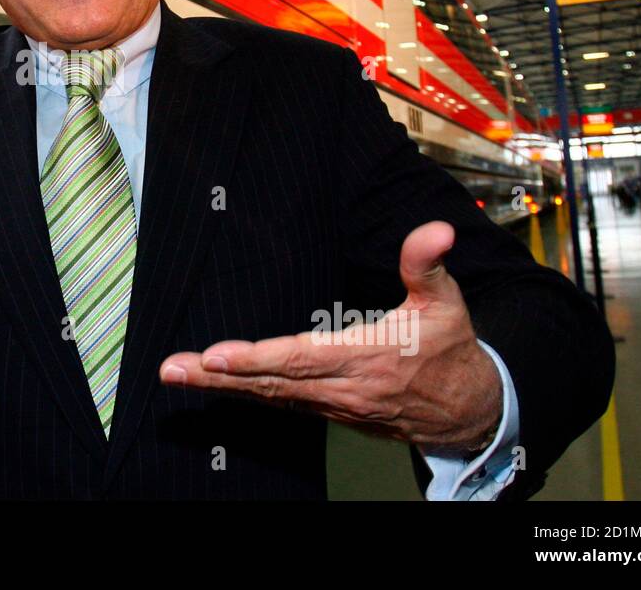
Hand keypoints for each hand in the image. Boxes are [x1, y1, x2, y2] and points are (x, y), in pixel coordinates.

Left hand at [159, 221, 502, 450]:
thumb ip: (427, 264)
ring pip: (269, 396)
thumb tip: (434, 230)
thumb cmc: (450, 350)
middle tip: (171, 368)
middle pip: (272, 383)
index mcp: (367, 357)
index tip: (216, 355)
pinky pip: (279, 402)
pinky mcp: (330, 411)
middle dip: (218, 376)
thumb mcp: (445, 302)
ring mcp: (334, 404)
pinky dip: (244, 393)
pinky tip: (212, 383)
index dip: (257, 359)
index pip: (302, 358)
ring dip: (220, 387)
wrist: (469, 410)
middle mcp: (343, 387)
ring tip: (176, 373)